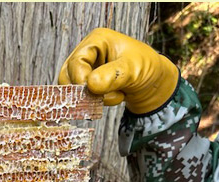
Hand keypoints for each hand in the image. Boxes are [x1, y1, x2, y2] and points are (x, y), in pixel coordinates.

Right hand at [58, 27, 178, 112]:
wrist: (151, 83)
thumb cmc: (146, 68)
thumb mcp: (134, 69)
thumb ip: (114, 76)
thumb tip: (90, 84)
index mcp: (97, 40)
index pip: (76, 62)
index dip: (80, 79)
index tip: (94, 92)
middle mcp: (87, 53)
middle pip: (67, 76)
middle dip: (85, 92)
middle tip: (103, 99)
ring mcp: (85, 69)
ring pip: (71, 91)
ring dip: (91, 99)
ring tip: (114, 96)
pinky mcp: (86, 85)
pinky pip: (79, 99)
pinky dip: (95, 103)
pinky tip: (113, 97)